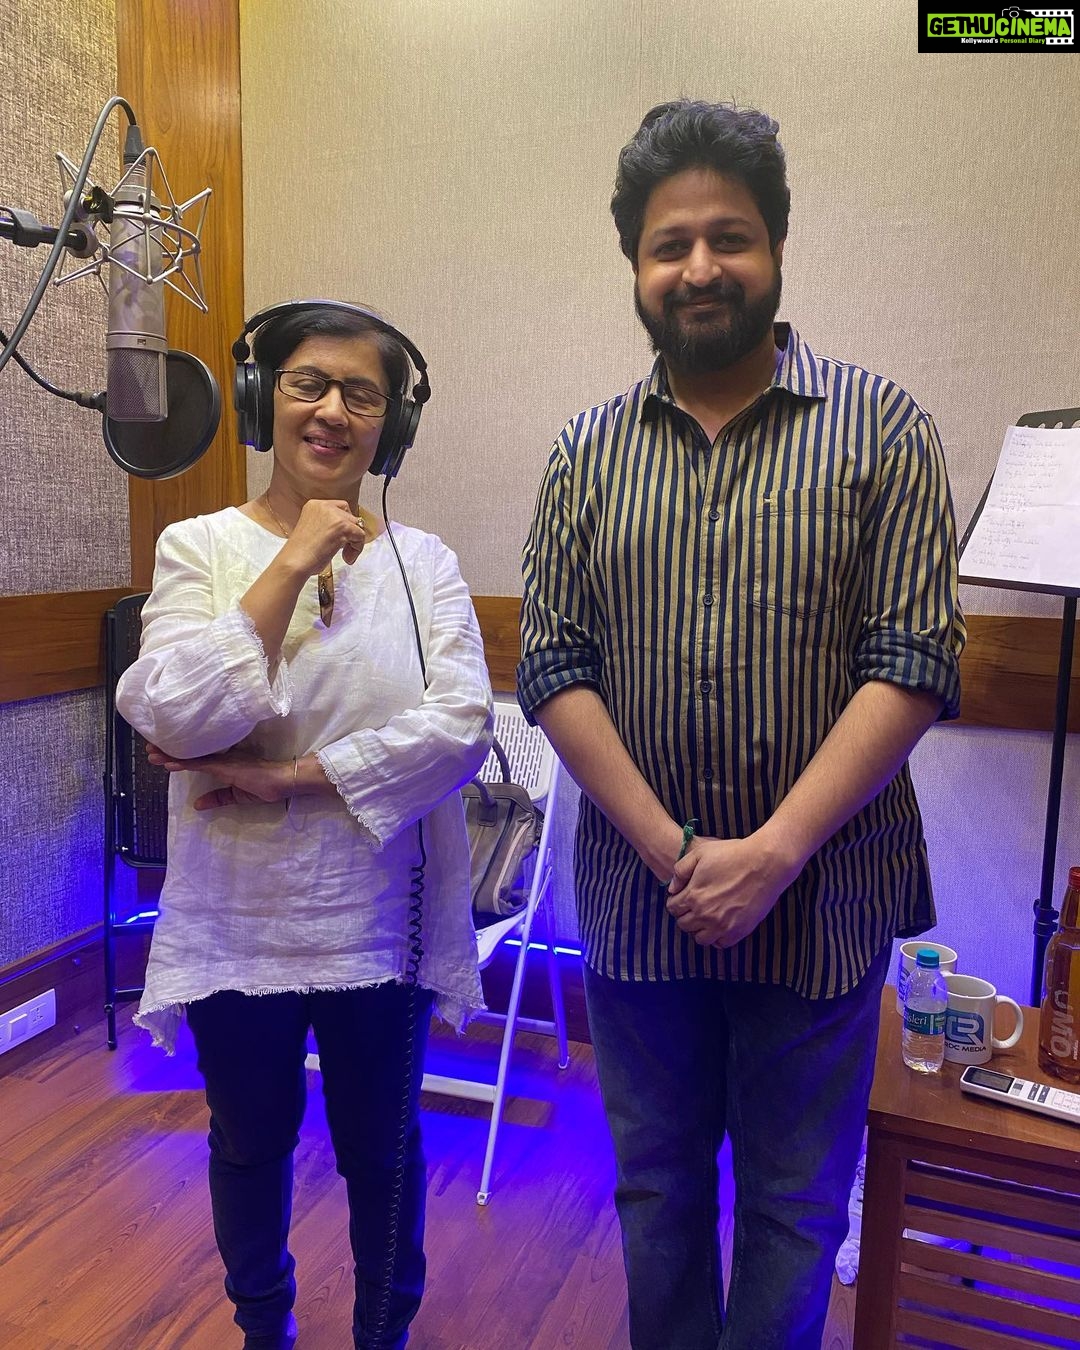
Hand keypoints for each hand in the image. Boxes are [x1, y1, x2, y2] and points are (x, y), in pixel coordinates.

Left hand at [147, 744, 292, 810]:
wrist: (282, 781)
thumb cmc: (265, 786)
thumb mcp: (236, 795)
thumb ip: (217, 798)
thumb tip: (196, 805)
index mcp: (223, 763)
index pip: (195, 759)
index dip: (177, 756)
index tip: (160, 753)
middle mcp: (221, 758)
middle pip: (190, 754)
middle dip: (168, 751)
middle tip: (149, 747)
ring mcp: (222, 760)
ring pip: (191, 757)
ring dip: (170, 755)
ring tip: (152, 753)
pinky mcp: (226, 766)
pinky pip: (200, 764)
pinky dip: (183, 763)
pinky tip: (169, 763)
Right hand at [280, 498, 366, 575]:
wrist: (295, 561)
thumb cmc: (300, 553)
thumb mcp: (312, 530)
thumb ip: (327, 525)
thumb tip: (346, 530)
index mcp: (314, 505)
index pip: (340, 508)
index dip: (344, 524)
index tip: (341, 539)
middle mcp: (324, 506)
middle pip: (350, 516)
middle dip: (351, 533)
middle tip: (344, 550)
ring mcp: (334, 515)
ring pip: (357, 526)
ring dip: (354, 542)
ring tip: (345, 556)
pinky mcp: (343, 526)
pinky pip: (361, 536)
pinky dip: (357, 549)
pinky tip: (346, 558)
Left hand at [665, 833, 801, 948]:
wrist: (765, 863)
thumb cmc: (733, 854)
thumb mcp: (700, 853)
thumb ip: (680, 871)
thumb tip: (672, 889)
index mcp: (693, 896)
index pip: (673, 908)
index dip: (676, 902)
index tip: (683, 898)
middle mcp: (704, 915)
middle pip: (684, 925)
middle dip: (686, 915)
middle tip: (696, 906)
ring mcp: (722, 926)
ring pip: (700, 938)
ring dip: (700, 929)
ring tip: (708, 917)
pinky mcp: (739, 931)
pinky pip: (720, 944)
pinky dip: (718, 937)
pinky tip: (722, 924)